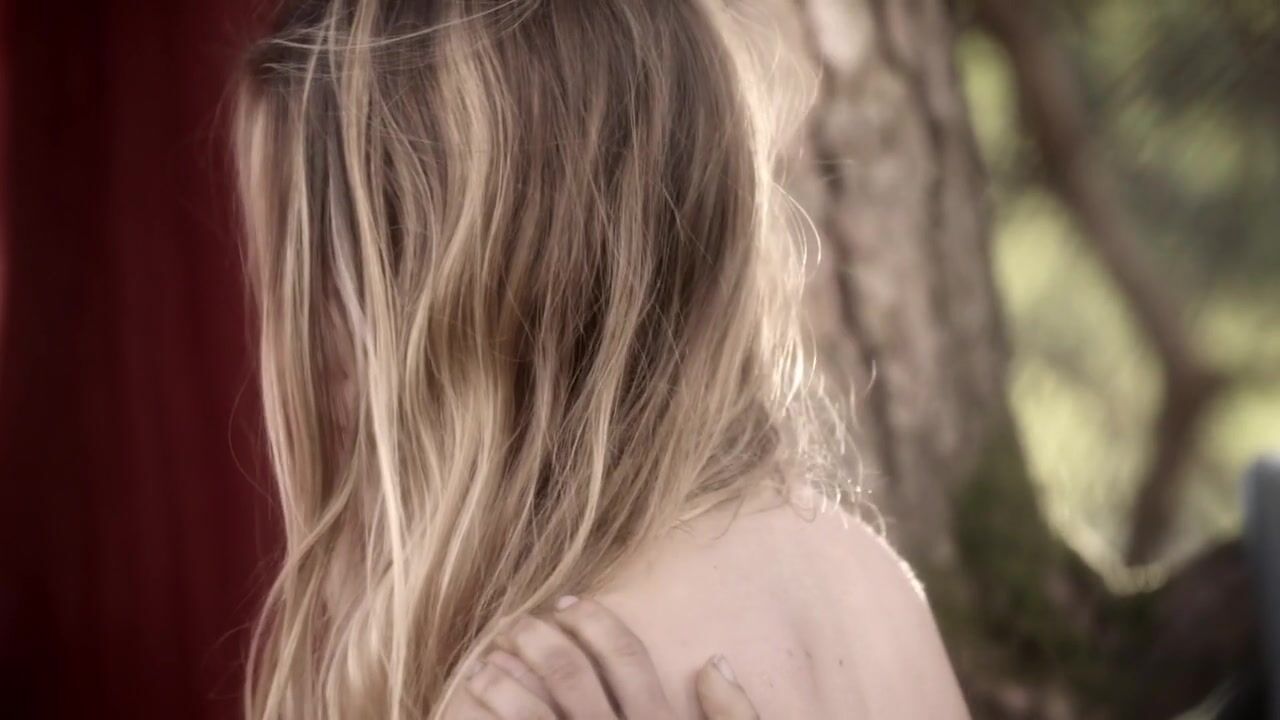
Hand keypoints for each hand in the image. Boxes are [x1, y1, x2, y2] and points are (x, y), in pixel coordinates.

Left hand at [444, 595, 758, 718]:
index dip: (596, 624)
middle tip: (518, 626)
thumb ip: (736, 716)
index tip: (569, 604)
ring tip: (485, 667)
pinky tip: (473, 713)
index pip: (627, 659)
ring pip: (530, 710)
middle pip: (570, 673)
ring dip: (501, 680)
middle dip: (538, 638)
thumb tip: (713, 661)